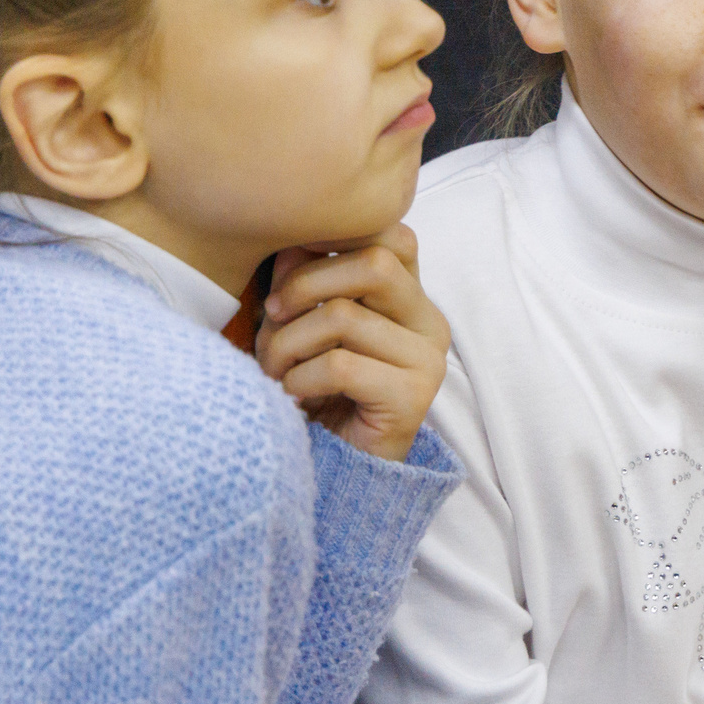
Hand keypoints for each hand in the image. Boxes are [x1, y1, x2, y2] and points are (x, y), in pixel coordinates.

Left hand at [255, 226, 449, 462]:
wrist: (332, 469)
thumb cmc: (314, 390)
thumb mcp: (300, 323)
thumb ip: (303, 280)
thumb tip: (291, 245)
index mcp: (410, 297)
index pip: (392, 234)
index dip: (338, 237)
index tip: (289, 263)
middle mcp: (430, 321)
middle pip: (374, 262)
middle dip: (305, 286)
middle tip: (272, 317)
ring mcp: (428, 359)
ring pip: (344, 316)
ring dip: (288, 344)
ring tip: (275, 371)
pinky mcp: (415, 397)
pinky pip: (341, 366)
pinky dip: (301, 379)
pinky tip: (293, 398)